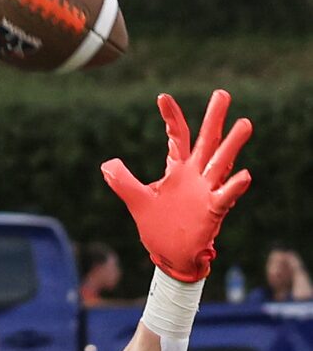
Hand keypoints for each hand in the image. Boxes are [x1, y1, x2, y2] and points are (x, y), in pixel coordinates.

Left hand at [101, 90, 251, 281]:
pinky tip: (244, 175)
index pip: (177, 137)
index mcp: (178, 170)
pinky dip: (235, 186)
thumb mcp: (138, 202)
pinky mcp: (213, 210)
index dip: (171, 117)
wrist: (172, 256)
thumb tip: (107, 164)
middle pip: (207, 141)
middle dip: (214, 119)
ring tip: (245, 123)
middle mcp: (196, 175)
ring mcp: (207, 190)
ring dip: (233, 144)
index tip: (162, 97)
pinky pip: (226, 196)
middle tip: (222, 94)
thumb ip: (124, 182)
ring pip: (222, 162)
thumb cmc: (159, 227)